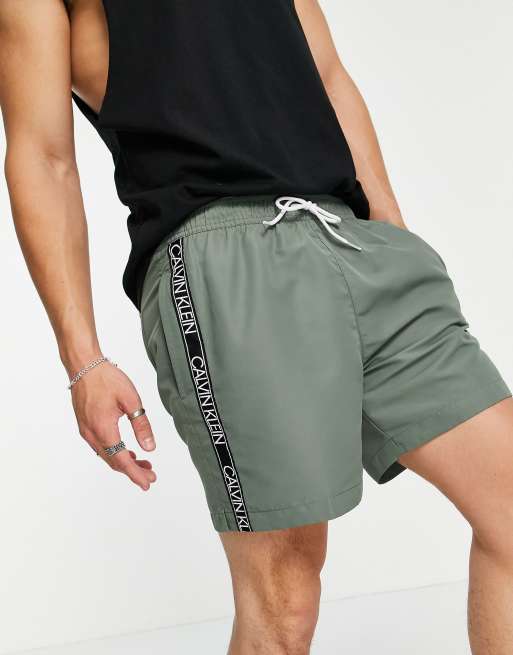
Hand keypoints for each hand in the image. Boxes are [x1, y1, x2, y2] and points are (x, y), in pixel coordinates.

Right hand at [70, 361, 156, 490]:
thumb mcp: (131, 400)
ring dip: (124, 462)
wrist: (83, 365)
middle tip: (151, 475)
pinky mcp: (85, 425)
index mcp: (103, 430)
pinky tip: (127, 451)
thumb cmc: (107, 378)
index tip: (148, 483)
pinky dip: (115, 453)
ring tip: (143, 464)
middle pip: (113, 461)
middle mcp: (91, 434)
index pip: (122, 460)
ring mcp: (86, 431)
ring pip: (106, 455)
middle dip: (133, 471)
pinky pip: (100, 447)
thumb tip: (150, 448)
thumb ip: (141, 425)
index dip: (136, 473)